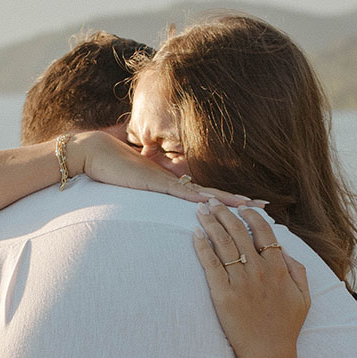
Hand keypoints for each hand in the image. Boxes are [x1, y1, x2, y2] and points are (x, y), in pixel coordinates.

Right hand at [68, 131, 265, 208]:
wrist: (90, 150)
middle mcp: (173, 181)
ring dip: (227, 200)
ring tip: (251, 205)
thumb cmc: (109, 167)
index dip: (228, 199)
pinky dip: (196, 198)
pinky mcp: (152, 182)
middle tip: (265, 206)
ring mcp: (164, 180)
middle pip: (213, 192)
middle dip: (239, 200)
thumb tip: (157, 197)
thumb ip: (148, 190)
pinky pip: (178, 192)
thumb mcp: (134, 184)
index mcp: (171, 183)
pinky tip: (212, 203)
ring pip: (203, 193)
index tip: (249, 205)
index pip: (205, 193)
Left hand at [193, 204, 310, 357]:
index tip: (240, 207)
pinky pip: (210, 264)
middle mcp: (259, 270)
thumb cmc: (286, 327)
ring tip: (199, 210)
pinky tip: (195, 234)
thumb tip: (282, 250)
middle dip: (223, 213)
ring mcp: (240, 282)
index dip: (251, 215)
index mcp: (278, 268)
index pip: (263, 231)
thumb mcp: (303, 297)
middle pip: (238, 232)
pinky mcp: (223, 294)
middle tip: (211, 202)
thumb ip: (296, 269)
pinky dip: (202, 247)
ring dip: (210, 223)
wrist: (268, 354)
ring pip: (223, 244)